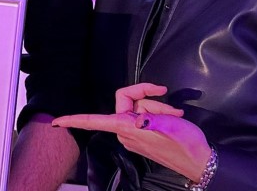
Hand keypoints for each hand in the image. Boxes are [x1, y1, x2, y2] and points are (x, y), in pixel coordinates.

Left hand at [52, 82, 211, 181]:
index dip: (75, 120)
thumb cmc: (184, 144)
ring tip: (175, 115)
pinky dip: (160, 112)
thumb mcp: (169, 126)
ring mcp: (134, 132)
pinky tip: (174, 117)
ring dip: (158, 106)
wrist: (200, 159)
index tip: (56, 121)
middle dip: (148, 97)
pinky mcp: (143, 132)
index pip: (95, 121)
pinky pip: (146, 113)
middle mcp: (126, 130)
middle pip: (127, 100)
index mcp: (126, 128)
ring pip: (140, 105)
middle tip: (169, 105)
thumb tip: (138, 118)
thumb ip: (151, 119)